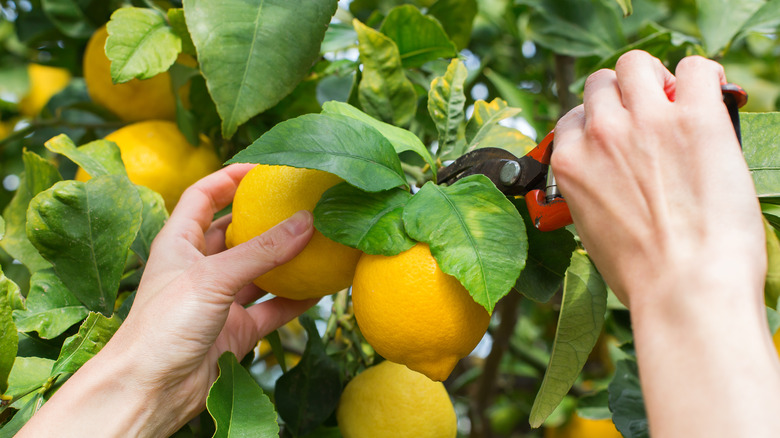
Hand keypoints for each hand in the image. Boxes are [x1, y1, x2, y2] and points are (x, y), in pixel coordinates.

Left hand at [19, 164, 316, 436]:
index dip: (230, 177)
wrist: (149, 391)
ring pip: (259, 272)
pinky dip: (294, 300)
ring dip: (286, 261)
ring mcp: (219, 300)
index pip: (203, 196)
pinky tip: (321, 289)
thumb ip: (261, 252)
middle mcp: (200, 268)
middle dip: (266, 219)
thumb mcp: (213, 278)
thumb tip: (307, 221)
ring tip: (320, 242)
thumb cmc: (162, 326)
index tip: (264, 166)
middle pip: (236, 232)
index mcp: (179, 243)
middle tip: (302, 204)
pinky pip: (271, 309)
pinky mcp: (235, 330)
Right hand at [551, 50, 778, 437]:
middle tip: (651, 118)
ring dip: (655, 79)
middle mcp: (600, 134)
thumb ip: (593, 193)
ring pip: (637, 65)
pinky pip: (696, 68)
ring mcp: (645, 122)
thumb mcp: (593, 233)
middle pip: (602, 83)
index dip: (600, 125)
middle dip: (623, 97)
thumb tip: (613, 180)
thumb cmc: (644, 276)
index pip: (575, 118)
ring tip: (678, 103)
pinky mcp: (694, 118)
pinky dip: (702, 77)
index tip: (619, 137)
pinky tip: (711, 97)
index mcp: (571, 164)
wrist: (685, 289)